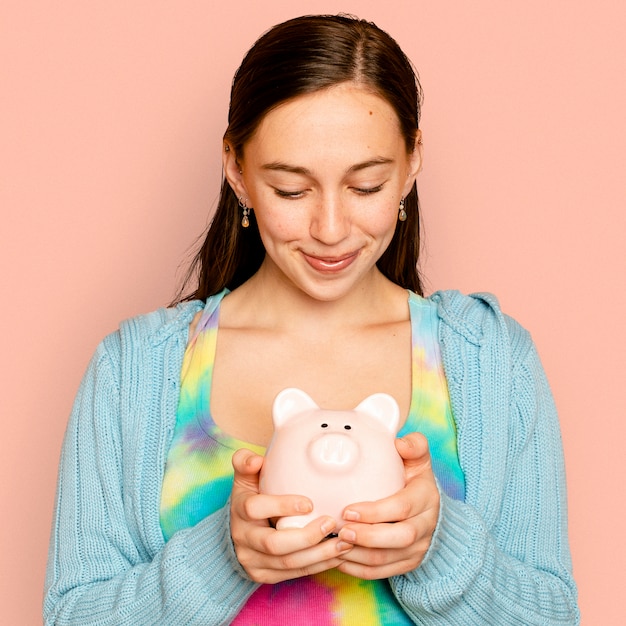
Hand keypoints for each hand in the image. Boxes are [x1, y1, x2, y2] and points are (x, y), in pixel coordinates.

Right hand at [230, 448, 352, 583]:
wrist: (235, 535)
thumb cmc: (249, 499)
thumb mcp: (245, 479)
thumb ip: (246, 463)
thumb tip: (257, 459)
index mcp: (239, 510)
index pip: (255, 508)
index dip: (282, 506)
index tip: (309, 503)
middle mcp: (244, 538)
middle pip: (274, 544)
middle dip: (306, 536)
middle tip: (331, 523)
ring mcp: (253, 561)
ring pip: (288, 563)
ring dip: (319, 554)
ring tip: (344, 542)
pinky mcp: (264, 576)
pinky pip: (294, 574)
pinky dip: (318, 566)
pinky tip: (337, 556)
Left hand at [335, 432, 439, 579]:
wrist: (432, 509)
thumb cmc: (415, 478)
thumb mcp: (418, 459)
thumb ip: (413, 446)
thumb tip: (400, 443)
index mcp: (426, 497)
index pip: (402, 508)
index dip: (375, 512)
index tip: (348, 509)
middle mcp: (426, 526)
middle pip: (399, 538)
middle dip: (366, 537)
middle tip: (340, 531)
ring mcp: (418, 548)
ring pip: (387, 559)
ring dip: (357, 555)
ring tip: (333, 545)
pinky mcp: (407, 564)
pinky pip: (381, 573)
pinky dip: (357, 569)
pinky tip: (338, 559)